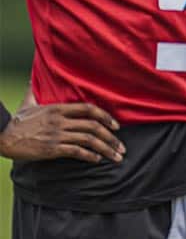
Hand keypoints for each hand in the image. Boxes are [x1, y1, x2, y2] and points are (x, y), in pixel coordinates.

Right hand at [0, 103, 123, 162]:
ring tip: (116, 157)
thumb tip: (32, 78)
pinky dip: (89, 156)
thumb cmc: (15, 120)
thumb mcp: (28, 103)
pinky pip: (76, 151)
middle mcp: (60, 121)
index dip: (106, 116)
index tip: (116, 126)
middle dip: (111, 138)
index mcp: (58, 108)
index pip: (89, 109)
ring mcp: (56, 135)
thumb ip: (35, 91)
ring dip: (105, 149)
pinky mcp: (51, 149)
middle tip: (121, 147)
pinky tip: (97, 160)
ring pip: (88, 140)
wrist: (1, 136)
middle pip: (93, 126)